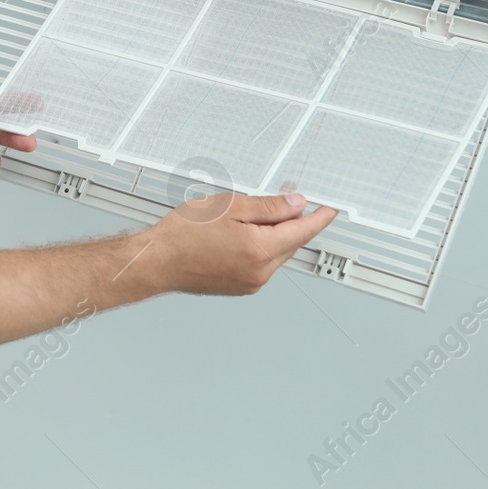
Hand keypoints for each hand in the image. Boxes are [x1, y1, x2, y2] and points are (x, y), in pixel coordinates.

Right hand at [144, 192, 338, 295]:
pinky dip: (258, 248)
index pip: (302, 232)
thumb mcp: (229, 206)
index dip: (318, 218)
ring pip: (275, 254)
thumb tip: (295, 205)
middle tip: (277, 201)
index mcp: (260, 251)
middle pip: (289, 243)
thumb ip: (268, 207)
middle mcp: (260, 273)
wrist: (158, 261)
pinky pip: (261, 264)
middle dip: (288, 222)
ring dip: (270, 235)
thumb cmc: (184, 234)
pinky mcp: (240, 287)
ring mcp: (251, 283)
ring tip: (240, 219)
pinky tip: (236, 235)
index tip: (329, 210)